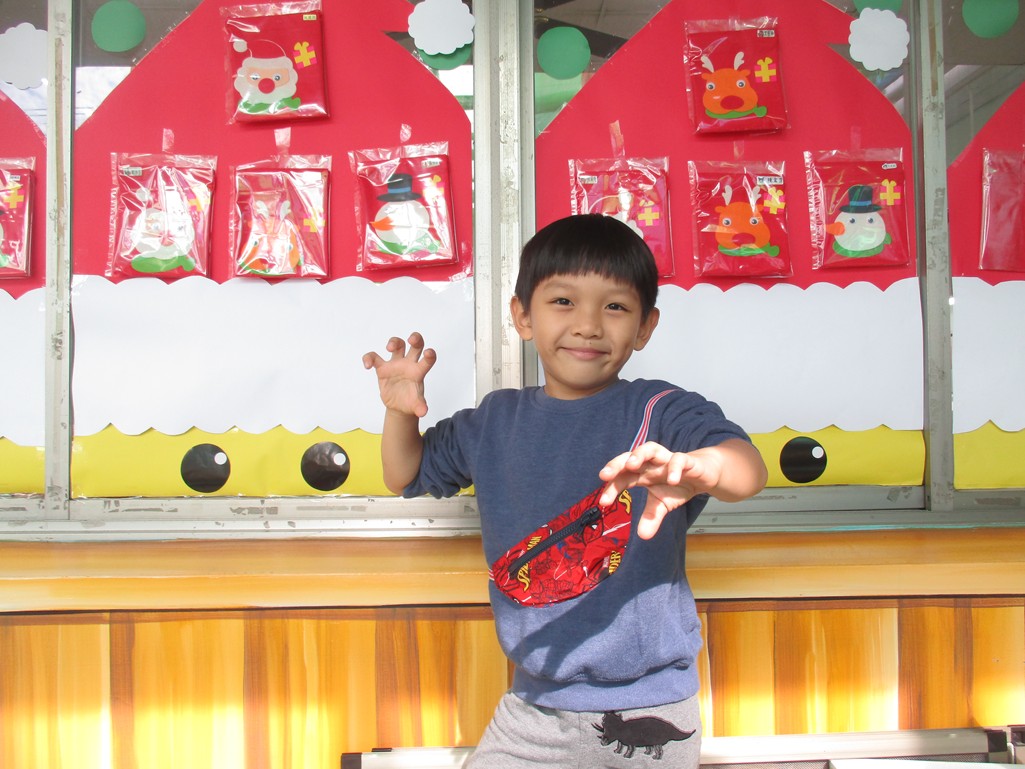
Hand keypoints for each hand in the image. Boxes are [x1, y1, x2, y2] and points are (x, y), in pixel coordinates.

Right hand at [362, 332, 436, 418]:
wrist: (398, 406)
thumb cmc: (410, 402)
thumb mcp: (416, 405)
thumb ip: (420, 407)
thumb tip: (423, 412)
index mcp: (419, 372)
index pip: (428, 360)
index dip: (430, 355)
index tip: (428, 353)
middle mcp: (409, 364)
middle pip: (415, 345)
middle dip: (416, 339)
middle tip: (412, 339)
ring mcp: (395, 364)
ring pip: (397, 345)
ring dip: (394, 342)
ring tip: (389, 348)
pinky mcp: (382, 368)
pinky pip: (374, 357)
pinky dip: (369, 358)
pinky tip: (367, 365)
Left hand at [597, 442, 723, 539]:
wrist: (703, 475)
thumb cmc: (676, 486)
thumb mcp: (662, 504)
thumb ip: (651, 517)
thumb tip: (642, 536)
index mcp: (641, 473)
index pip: (622, 477)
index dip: (612, 487)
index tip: (603, 502)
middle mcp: (650, 463)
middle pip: (630, 457)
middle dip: (616, 464)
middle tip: (605, 475)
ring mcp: (667, 459)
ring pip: (650, 448)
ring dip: (639, 454)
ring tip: (631, 465)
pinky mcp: (687, 460)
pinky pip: (679, 459)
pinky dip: (675, 467)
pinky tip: (672, 479)